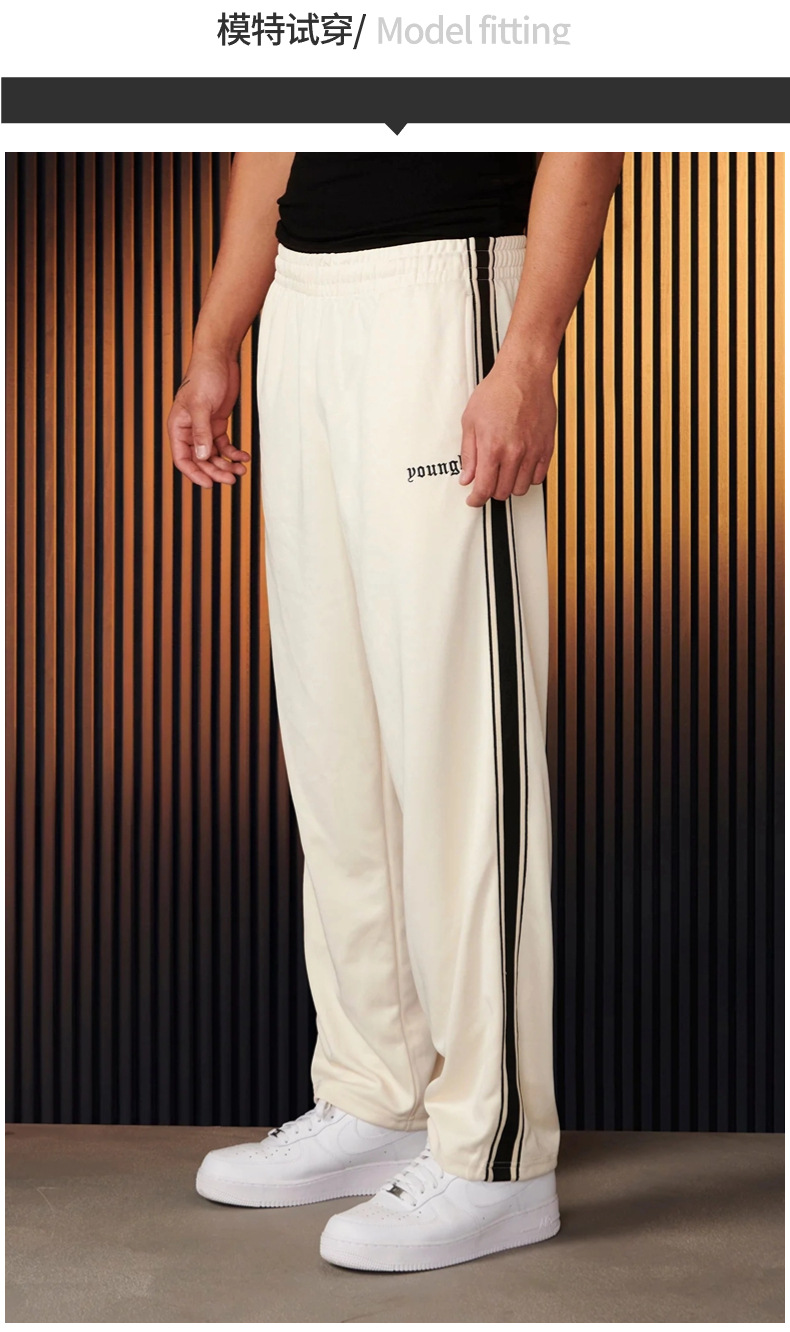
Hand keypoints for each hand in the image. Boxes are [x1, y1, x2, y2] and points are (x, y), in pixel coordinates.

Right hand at [167, 351, 246, 488]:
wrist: (219, 358)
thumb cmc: (204, 376)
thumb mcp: (201, 405)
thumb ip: (201, 432)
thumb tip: (203, 458)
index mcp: (178, 427)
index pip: (182, 459)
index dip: (195, 474)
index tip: (209, 485)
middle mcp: (189, 431)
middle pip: (200, 461)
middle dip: (216, 472)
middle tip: (232, 480)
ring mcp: (204, 428)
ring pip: (213, 456)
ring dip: (226, 465)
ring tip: (241, 470)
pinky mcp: (217, 423)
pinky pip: (224, 445)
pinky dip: (234, 453)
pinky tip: (244, 457)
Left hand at [459, 360, 555, 506]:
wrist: (524, 374)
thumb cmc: (497, 391)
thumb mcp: (470, 421)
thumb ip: (469, 454)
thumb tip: (466, 476)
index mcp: (492, 448)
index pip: (484, 489)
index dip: (476, 499)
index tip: (473, 500)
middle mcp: (514, 453)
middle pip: (503, 492)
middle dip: (491, 491)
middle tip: (487, 481)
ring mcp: (533, 451)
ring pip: (522, 488)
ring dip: (510, 486)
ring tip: (504, 474)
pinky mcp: (547, 446)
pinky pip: (539, 476)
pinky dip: (528, 478)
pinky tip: (520, 468)